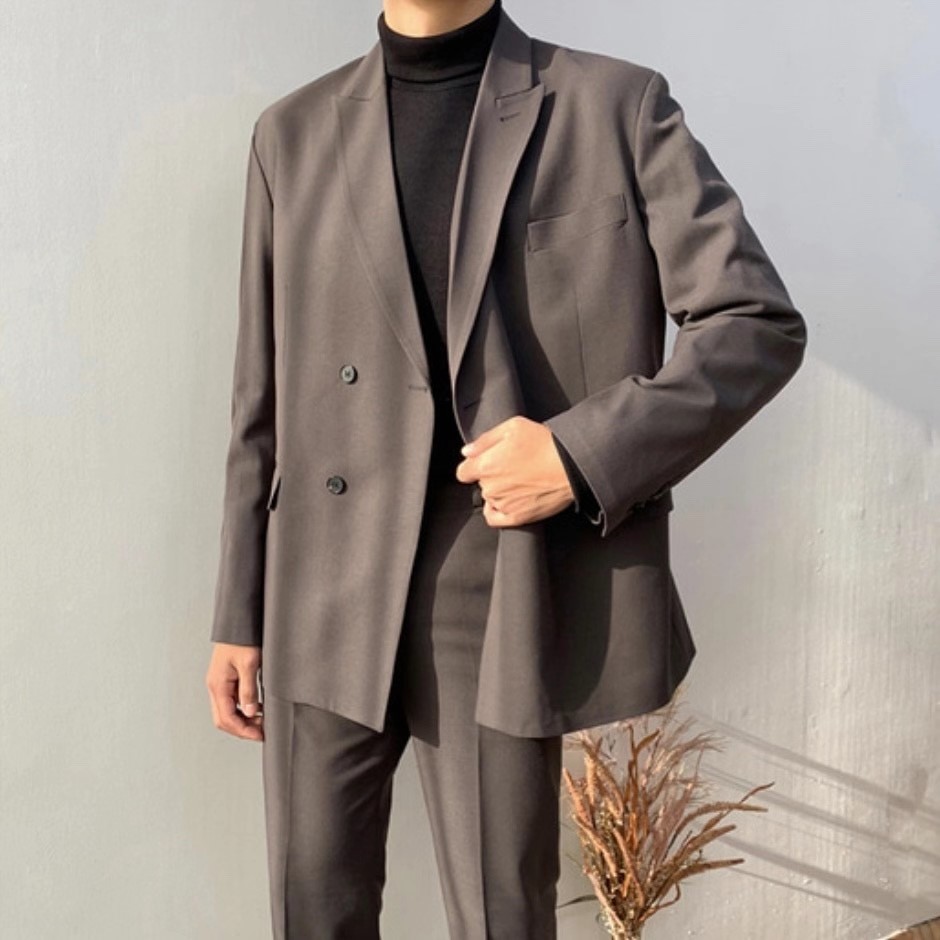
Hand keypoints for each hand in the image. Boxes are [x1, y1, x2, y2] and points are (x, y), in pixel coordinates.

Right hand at [205, 642, 263, 740]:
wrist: (239, 622)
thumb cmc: (242, 639)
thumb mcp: (249, 664)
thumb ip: (248, 690)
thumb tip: (249, 712)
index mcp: (218, 685)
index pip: (226, 718)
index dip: (243, 730)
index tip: (260, 735)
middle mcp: (216, 686)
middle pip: (224, 718)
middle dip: (243, 728)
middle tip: (262, 732)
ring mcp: (221, 683)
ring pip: (228, 711)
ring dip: (244, 719)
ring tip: (263, 721)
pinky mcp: (227, 679)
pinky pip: (233, 701)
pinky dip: (245, 709)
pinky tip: (259, 708)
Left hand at [455, 415, 574, 526]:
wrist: (571, 466)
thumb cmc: (545, 444)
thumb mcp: (513, 427)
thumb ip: (485, 440)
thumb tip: (467, 451)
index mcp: (485, 465)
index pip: (463, 471)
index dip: (474, 465)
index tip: (486, 461)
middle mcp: (490, 488)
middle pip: (480, 483)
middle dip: (492, 474)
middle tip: (513, 465)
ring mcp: (503, 504)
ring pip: (490, 498)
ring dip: (499, 490)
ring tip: (520, 479)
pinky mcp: (517, 517)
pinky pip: (495, 518)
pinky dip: (498, 510)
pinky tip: (509, 500)